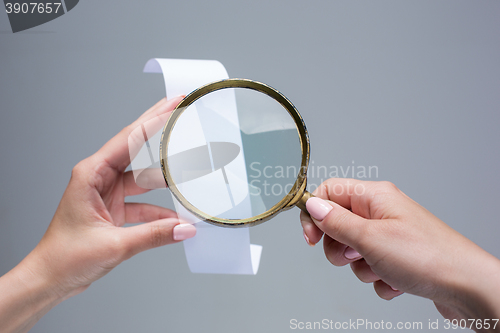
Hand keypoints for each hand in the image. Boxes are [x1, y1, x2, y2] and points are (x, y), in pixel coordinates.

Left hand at [0, 97, 195, 332]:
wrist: (50, 279)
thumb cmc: (64, 257)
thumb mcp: (114, 244)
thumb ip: (154, 234)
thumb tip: (185, 228)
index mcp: (91, 174)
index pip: (129, 140)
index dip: (154, 120)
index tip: (173, 105)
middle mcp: (99, 177)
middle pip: (135, 147)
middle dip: (159, 129)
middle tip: (180, 110)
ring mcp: (107, 192)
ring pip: (143, 175)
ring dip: (165, 175)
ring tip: (189, 164)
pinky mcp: (114, 208)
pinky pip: (144, 201)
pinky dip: (161, 208)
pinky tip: (179, 214)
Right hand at [301, 179, 499, 329]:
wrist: (468, 287)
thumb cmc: (428, 257)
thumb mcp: (370, 238)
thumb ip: (336, 222)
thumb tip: (313, 206)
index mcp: (375, 197)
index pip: (330, 191)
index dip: (314, 212)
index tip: (311, 238)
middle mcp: (382, 212)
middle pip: (338, 224)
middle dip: (340, 247)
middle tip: (355, 255)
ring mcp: (391, 235)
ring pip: (354, 250)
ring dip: (361, 267)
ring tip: (382, 269)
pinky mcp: (398, 258)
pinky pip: (372, 268)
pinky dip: (379, 278)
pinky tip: (397, 280)